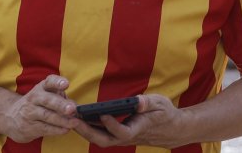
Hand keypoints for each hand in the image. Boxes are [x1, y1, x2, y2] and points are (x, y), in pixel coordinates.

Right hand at [0, 75, 81, 142]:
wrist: (11, 117)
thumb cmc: (37, 104)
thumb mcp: (46, 95)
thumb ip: (61, 98)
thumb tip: (75, 105)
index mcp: (41, 87)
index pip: (49, 81)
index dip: (57, 82)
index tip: (66, 84)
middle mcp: (34, 98)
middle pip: (48, 100)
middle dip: (61, 104)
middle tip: (72, 109)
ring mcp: (30, 113)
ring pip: (47, 116)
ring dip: (62, 120)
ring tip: (73, 122)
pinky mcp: (29, 127)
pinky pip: (44, 128)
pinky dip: (56, 129)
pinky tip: (65, 129)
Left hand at [72, 93, 187, 148]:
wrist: (170, 129)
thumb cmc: (165, 115)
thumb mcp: (161, 104)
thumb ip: (148, 103)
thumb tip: (138, 101)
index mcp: (139, 129)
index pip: (122, 132)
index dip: (112, 124)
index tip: (102, 114)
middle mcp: (127, 137)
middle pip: (104, 140)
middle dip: (87, 131)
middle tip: (73, 120)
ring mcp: (121, 138)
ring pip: (100, 139)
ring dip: (84, 131)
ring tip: (70, 118)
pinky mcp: (117, 135)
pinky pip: (101, 134)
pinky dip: (89, 128)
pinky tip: (79, 118)